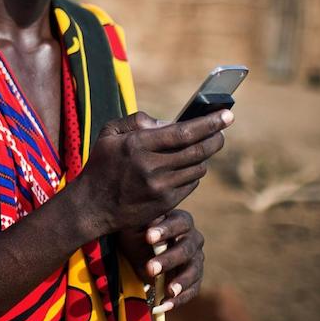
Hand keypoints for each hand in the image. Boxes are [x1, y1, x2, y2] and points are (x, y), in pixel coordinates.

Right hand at [73, 110, 231, 233]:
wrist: (92, 206)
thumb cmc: (102, 164)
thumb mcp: (109, 134)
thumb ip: (137, 121)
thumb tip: (168, 122)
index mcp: (137, 145)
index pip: (183, 132)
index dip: (209, 123)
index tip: (226, 115)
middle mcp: (151, 167)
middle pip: (198, 151)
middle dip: (216, 138)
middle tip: (222, 130)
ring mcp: (160, 187)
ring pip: (198, 167)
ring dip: (204, 155)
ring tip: (202, 147)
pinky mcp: (166, 202)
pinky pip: (192, 183)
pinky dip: (194, 172)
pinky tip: (187, 166)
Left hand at [117, 209, 204, 312]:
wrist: (141, 248)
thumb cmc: (139, 232)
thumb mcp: (137, 227)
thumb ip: (143, 229)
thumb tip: (146, 234)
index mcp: (181, 221)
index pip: (179, 223)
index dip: (165, 230)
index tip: (148, 237)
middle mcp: (193, 239)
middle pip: (185, 249)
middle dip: (168, 260)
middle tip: (150, 268)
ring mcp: (197, 259)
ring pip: (193, 271)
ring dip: (180, 282)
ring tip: (168, 291)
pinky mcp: (195, 279)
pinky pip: (192, 291)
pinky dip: (179, 299)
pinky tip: (164, 305)